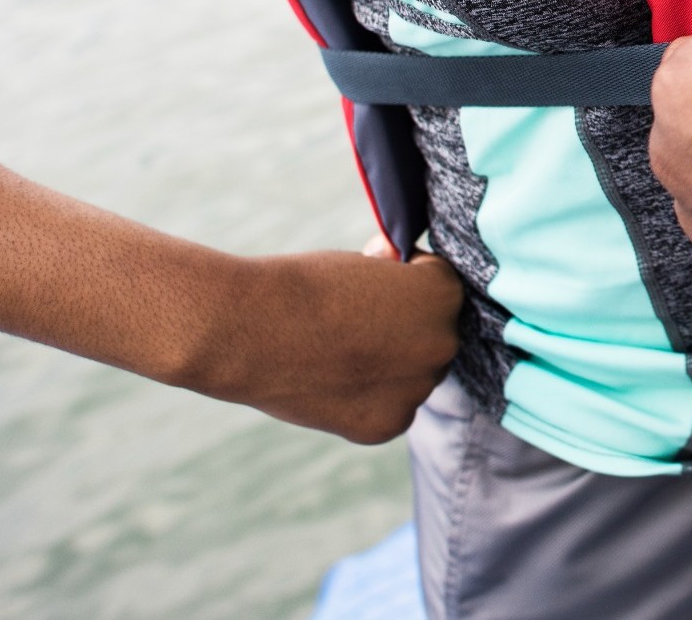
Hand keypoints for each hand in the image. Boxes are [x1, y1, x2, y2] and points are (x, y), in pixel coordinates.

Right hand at [188, 242, 461, 444]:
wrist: (246, 326)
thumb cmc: (303, 285)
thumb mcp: (366, 265)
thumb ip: (398, 285)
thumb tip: (407, 288)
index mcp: (444, 294)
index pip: (437, 289)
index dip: (402, 282)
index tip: (368, 282)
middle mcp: (443, 344)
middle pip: (430, 337)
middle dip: (402, 329)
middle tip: (350, 323)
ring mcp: (417, 389)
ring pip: (410, 376)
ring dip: (387, 367)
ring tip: (335, 351)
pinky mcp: (386, 426)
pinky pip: (388, 409)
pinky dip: (365, 400)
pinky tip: (332, 380)